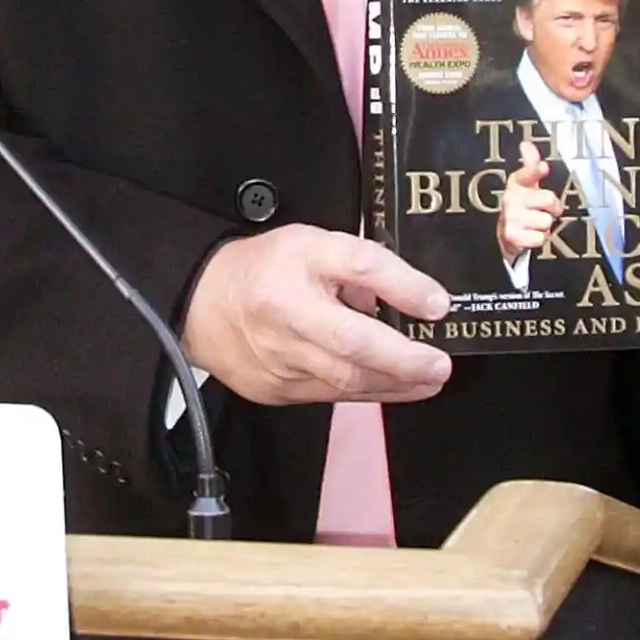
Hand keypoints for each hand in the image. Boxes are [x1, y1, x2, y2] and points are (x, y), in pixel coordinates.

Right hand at [180, 225, 454, 406]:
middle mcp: (283, 316)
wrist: (199, 306)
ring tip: (430, 379)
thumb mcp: (312, 245)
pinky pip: (331, 395)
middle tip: (440, 364)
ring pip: (345, 379)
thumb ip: (361, 263)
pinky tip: (397, 387)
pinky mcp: (276, 390)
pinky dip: (370, 393)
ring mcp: (277, 361)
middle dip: (403, 359)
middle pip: (350, 341)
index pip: (355, 267)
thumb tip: (416, 298)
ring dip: (395, 383)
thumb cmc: (265, 269)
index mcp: (293, 267)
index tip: (439, 304)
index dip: (401, 285)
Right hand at [496, 137, 563, 260]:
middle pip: (548, 199)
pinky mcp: (512, 236)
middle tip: (543, 210)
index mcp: (516, 183)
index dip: (536, 170)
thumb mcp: (526, 185)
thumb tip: (526, 144)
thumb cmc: (522, 206)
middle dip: (551, 208)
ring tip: (534, 224)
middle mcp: (511, 198)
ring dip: (544, 225)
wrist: (507, 233)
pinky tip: (530, 235)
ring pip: (546, 220)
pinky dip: (538, 239)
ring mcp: (510, 217)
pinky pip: (540, 237)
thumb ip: (530, 164)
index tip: (543, 167)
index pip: (527, 173)